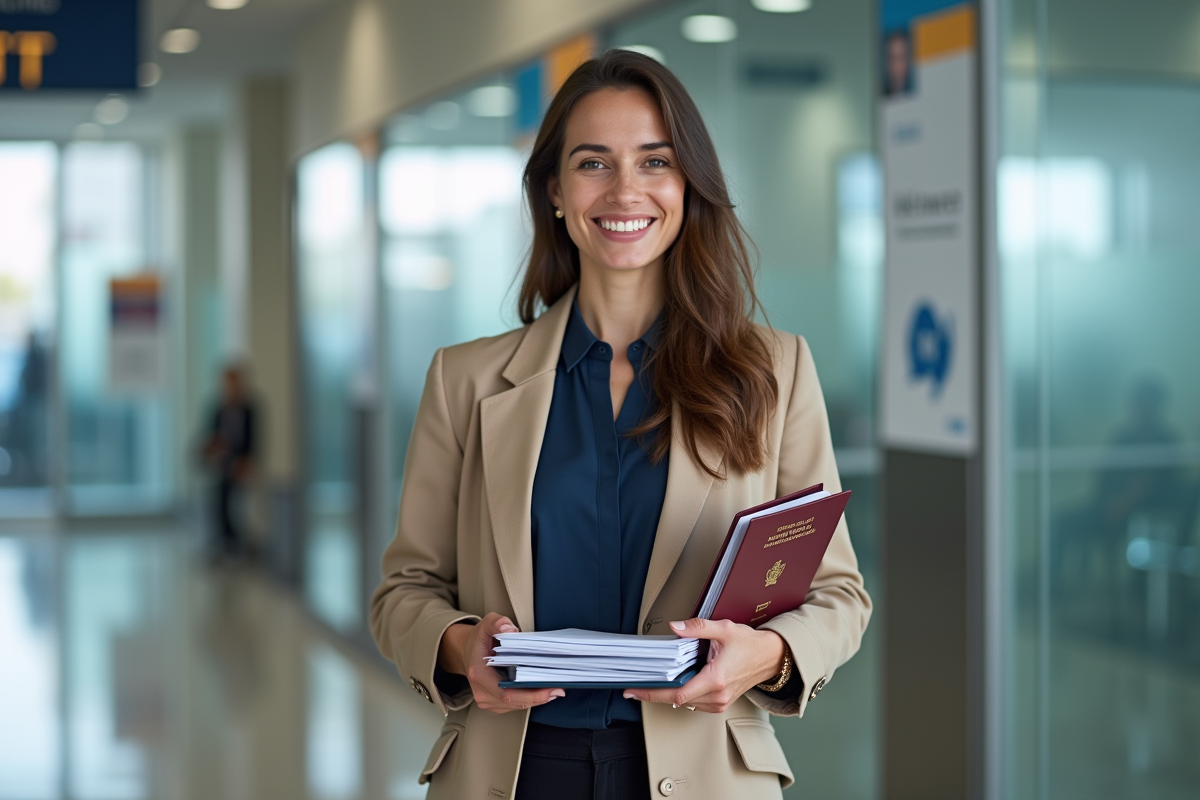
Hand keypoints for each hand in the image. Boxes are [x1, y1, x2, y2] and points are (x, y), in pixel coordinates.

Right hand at [439, 612, 564, 713]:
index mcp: (479, 674)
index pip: (506, 692)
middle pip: (514, 702)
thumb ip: (498, 622)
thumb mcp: (487, 624)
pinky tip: (541, 690)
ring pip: (516, 705)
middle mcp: (481, 692)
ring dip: (536, 699)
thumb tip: (510, 629)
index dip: (530, 695)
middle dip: (538, 698)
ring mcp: (487, 700)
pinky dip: (529, 698)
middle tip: (559, 690)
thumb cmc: (479, 640)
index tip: (549, 689)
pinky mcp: (494, 704)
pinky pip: (514, 705)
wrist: (466, 652)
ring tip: (554, 688)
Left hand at [623, 618, 785, 712]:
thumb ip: (697, 627)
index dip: (654, 693)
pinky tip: (674, 685)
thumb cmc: (750, 645)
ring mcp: (720, 702)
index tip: (636, 691)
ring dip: (669, 696)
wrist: (771, 657)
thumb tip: (675, 626)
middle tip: (635, 689)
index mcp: (715, 678)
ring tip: (652, 684)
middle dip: (655, 694)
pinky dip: (683, 696)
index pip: (678, 693)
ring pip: (686, 704)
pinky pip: (696, 704)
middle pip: (677, 701)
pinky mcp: (721, 703)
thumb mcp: (723, 629)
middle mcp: (717, 695)